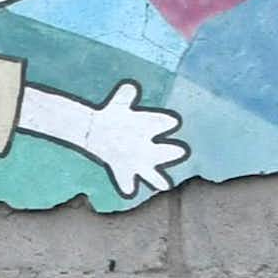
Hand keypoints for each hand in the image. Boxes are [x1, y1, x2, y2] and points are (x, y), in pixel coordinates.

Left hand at [83, 80, 187, 199]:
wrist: (97, 131)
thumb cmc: (115, 116)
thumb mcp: (118, 104)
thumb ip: (124, 96)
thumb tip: (129, 88)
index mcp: (151, 126)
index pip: (162, 124)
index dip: (166, 123)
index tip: (172, 122)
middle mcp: (149, 146)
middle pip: (164, 152)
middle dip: (171, 152)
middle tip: (179, 151)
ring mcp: (138, 160)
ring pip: (151, 171)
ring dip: (157, 178)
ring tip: (165, 185)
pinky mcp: (122, 169)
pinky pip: (126, 178)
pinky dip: (127, 183)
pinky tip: (129, 190)